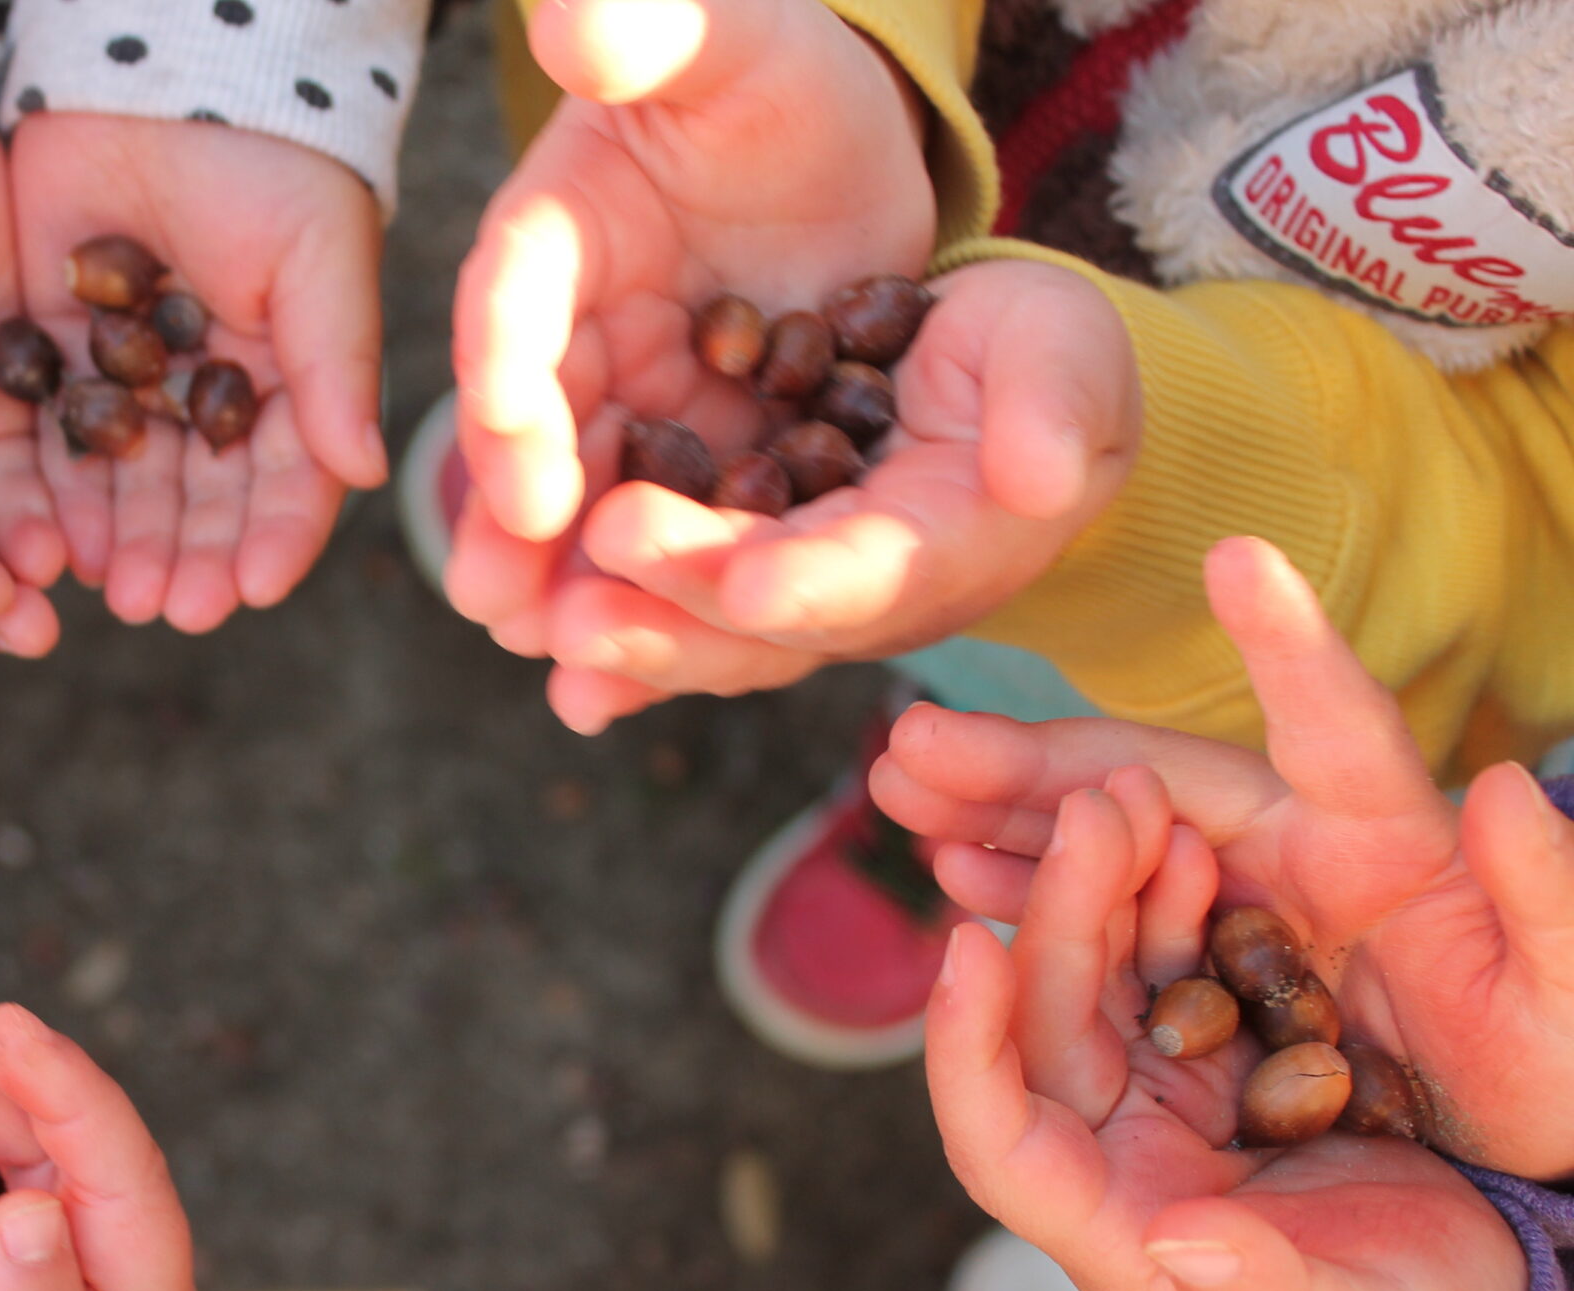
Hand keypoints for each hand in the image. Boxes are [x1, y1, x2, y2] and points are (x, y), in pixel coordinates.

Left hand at [12, 114, 385, 632]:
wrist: (158, 71)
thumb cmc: (265, 158)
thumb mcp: (317, 260)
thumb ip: (335, 368)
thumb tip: (369, 470)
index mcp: (289, 376)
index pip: (291, 478)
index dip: (276, 537)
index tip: (254, 590)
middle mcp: (214, 392)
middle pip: (206, 498)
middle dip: (192, 558)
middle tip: (171, 611)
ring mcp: (135, 376)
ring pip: (132, 484)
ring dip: (126, 543)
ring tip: (116, 593)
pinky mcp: (60, 349)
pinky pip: (58, 436)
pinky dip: (59, 490)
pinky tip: (54, 538)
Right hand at [448, 0, 939, 711]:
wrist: (842, 145)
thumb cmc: (769, 71)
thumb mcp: (726, 36)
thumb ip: (651, 28)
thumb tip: (577, 16)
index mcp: (554, 228)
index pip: (513, 301)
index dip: (508, 386)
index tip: (522, 468)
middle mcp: (571, 327)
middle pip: (531, 426)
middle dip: (514, 519)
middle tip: (499, 601)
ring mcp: (629, 397)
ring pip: (589, 496)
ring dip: (567, 578)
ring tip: (556, 652)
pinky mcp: (692, 450)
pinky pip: (666, 526)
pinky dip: (652, 594)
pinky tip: (633, 677)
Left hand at [536, 260, 1136, 732]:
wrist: (988, 376)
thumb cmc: (1041, 354)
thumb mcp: (1068, 353)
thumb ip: (1058, 409)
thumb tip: (1045, 476)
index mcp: (951, 545)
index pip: (875, 573)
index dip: (808, 583)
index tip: (742, 584)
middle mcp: (863, 594)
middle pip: (762, 620)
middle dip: (673, 613)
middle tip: (579, 614)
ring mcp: (794, 592)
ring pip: (701, 624)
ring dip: (623, 633)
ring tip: (535, 631)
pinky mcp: (740, 569)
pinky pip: (667, 600)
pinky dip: (609, 618)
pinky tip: (527, 628)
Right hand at [873, 536, 1573, 1179]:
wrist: (1511, 1159)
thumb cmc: (1565, 1072)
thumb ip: (1551, 894)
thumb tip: (1509, 791)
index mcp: (1394, 840)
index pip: (1340, 727)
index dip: (1292, 645)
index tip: (1238, 559)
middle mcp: (1303, 847)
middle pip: (1157, 779)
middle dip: (1035, 756)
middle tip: (917, 736)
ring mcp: (1244, 903)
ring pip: (1106, 834)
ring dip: (1001, 807)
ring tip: (899, 787)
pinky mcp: (1208, 964)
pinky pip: (1100, 914)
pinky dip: (1025, 882)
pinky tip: (954, 870)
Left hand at [924, 781, 1525, 1290]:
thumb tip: (1179, 1246)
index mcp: (1106, 1226)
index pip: (995, 1136)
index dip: (964, 1048)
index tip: (964, 950)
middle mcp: (1105, 1150)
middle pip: (1042, 1022)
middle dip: (1056, 914)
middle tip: (1089, 811)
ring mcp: (1155, 1093)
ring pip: (1102, 975)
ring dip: (1109, 886)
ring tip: (1133, 797)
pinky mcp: (1215, 1055)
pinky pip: (1175, 963)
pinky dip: (1178, 900)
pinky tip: (1191, 833)